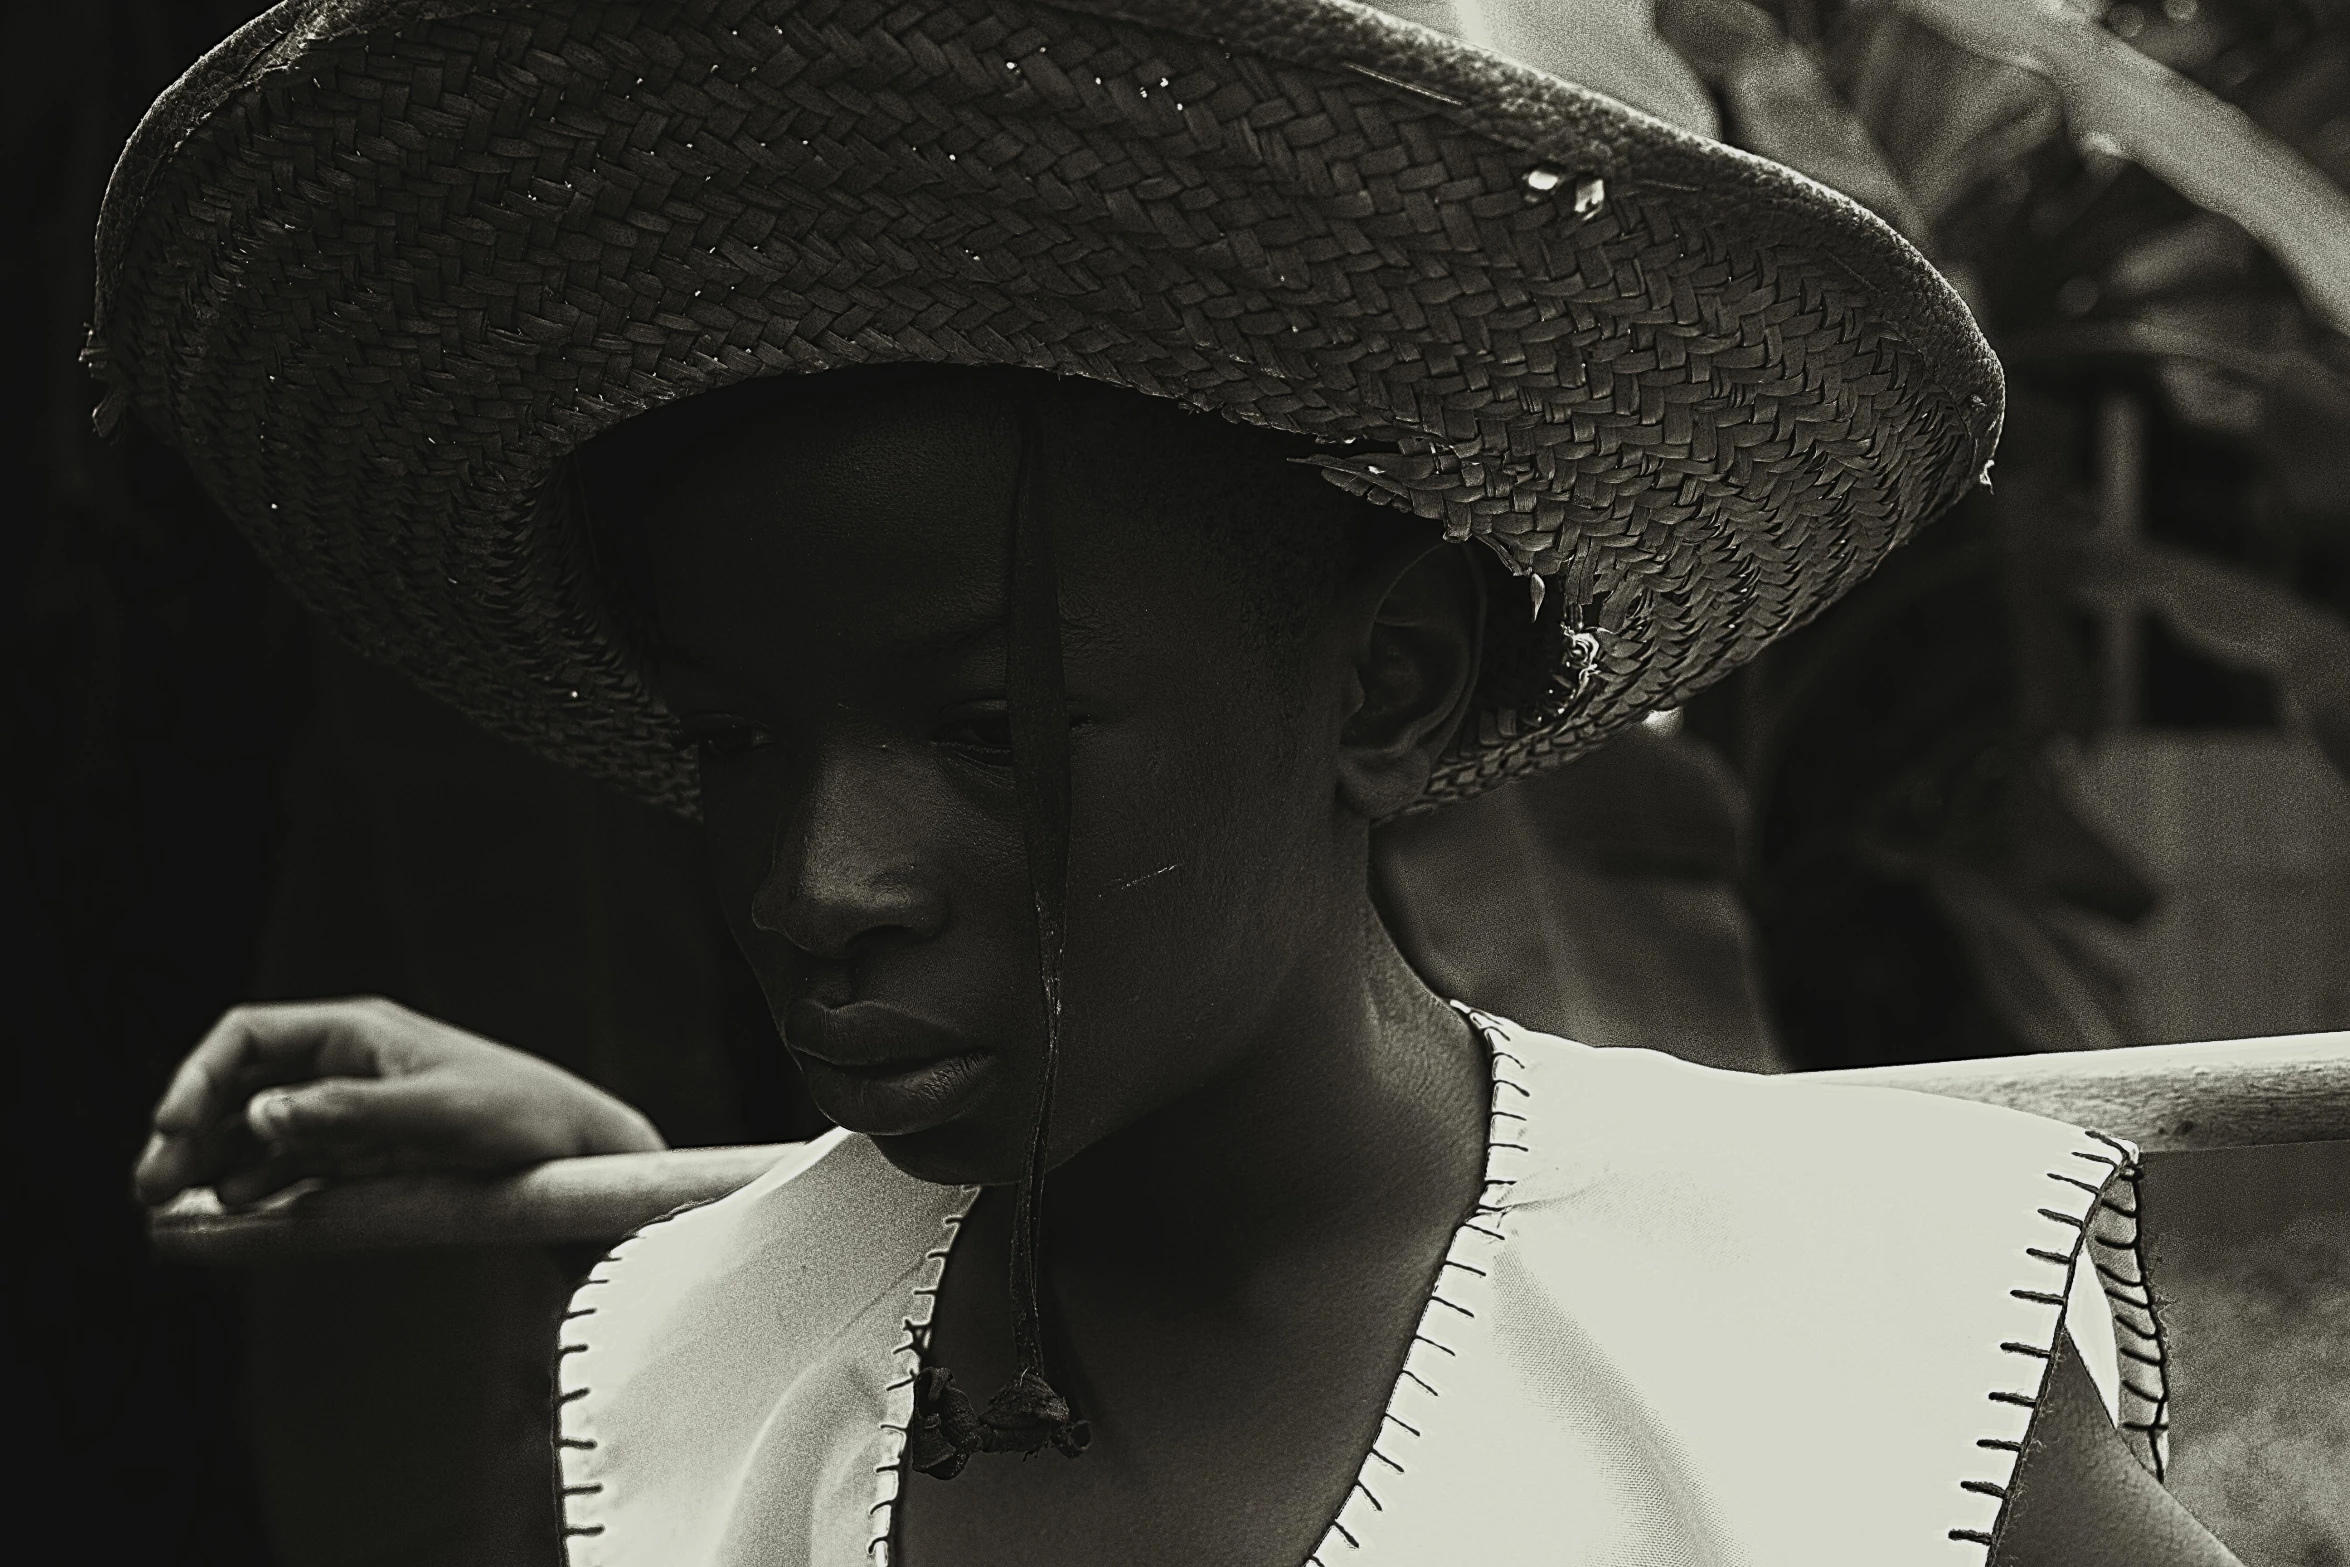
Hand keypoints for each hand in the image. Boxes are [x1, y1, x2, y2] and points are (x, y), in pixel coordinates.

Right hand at [133, 997, 665, 1207]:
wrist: (585, 1161)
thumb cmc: (526, 1120)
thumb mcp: (440, 1113)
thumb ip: (351, 1113)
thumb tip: (262, 1112)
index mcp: (359, 1033)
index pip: (249, 1037)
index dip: (198, 1079)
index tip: (172, 1131)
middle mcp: (347, 1068)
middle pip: (240, 1090)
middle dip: (189, 1132)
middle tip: (152, 1190)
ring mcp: (353, 1116)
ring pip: (257, 1135)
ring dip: (212, 1169)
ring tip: (172, 1213)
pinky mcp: (368, 1160)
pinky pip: (292, 1172)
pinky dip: (254, 1193)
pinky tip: (228, 1219)